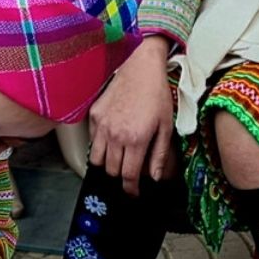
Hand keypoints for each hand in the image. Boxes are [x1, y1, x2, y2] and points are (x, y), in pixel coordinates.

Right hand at [88, 35, 176, 195]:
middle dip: (121, 176)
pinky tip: (111, 140)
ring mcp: (101, 125)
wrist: (140, 66)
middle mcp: (115, 135)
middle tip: (129, 173)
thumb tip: (155, 177)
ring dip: (107, 164)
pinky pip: (92, 141)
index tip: (133, 192)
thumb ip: (159, 154)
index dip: (131, 189)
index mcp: (136, 139)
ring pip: (97, 159)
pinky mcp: (93, 116)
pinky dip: (100, 146)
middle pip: (111, 170)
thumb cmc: (156, 94)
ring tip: (117, 159)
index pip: (128, 176)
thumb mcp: (166, 126)